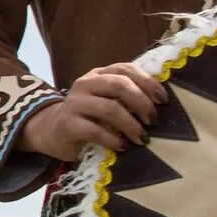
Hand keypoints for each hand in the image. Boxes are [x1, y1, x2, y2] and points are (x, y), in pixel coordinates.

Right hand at [22, 63, 167, 157]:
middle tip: (153, 121)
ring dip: (131, 125)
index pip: (126, 69)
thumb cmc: (90, 116)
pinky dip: (114, 140)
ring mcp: (74, 103)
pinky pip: (95, 130)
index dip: (148, 82)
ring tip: (142, 139)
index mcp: (98, 74)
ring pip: (110, 108)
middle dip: (142, 103)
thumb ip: (127, 95)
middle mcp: (85, 84)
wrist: (53, 131)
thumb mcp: (108, 100)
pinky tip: (123, 147)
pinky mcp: (67, 124)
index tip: (163, 100)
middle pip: (119, 85)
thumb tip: (162, 102)